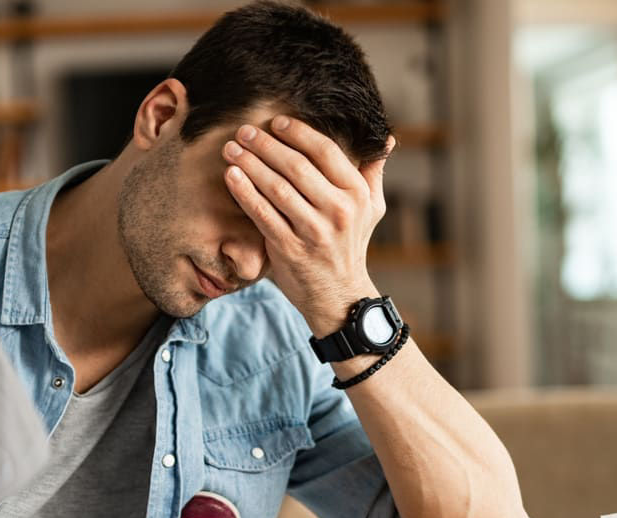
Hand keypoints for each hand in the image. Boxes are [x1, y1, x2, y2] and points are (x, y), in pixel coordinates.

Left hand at [222, 114, 393, 335]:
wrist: (339, 296)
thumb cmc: (351, 245)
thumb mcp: (371, 209)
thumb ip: (372, 172)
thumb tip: (385, 138)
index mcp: (356, 194)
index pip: (325, 152)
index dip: (298, 133)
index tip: (276, 122)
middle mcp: (338, 211)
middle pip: (296, 166)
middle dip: (266, 145)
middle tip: (244, 131)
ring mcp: (313, 231)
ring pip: (276, 188)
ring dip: (250, 164)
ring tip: (231, 149)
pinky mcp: (289, 249)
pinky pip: (262, 214)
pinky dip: (244, 193)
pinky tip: (231, 176)